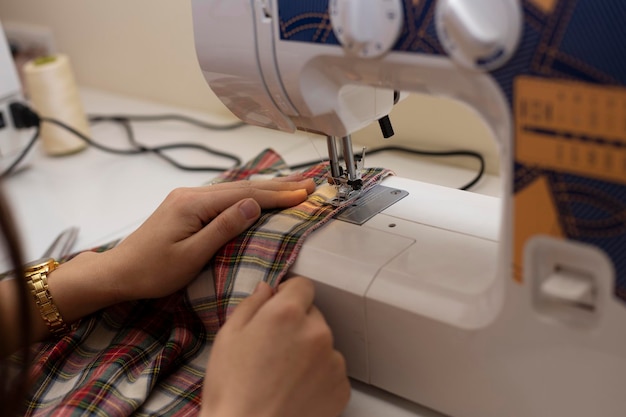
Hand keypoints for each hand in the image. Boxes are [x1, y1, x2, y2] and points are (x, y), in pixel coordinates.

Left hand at [105, 177, 315, 301]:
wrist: (119, 272)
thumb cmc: (152, 271)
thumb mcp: (191, 255)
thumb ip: (222, 228)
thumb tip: (252, 205)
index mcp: (193, 203)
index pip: (245, 196)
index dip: (277, 196)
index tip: (304, 194)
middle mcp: (191, 194)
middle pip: (243, 187)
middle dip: (278, 186)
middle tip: (308, 184)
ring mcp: (188, 198)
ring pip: (235, 189)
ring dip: (266, 188)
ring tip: (293, 186)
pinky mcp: (187, 206)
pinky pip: (225, 196)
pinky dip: (249, 195)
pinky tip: (261, 195)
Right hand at [201, 277, 350, 416]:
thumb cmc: (233, 390)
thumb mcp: (228, 337)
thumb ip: (251, 305)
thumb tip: (267, 290)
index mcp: (287, 313)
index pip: (303, 285)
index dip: (288, 293)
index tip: (278, 306)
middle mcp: (317, 332)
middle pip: (312, 315)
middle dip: (296, 325)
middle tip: (273, 349)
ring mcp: (333, 360)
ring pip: (322, 343)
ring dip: (309, 351)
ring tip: (282, 375)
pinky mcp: (341, 387)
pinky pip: (331, 370)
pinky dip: (318, 376)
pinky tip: (295, 390)